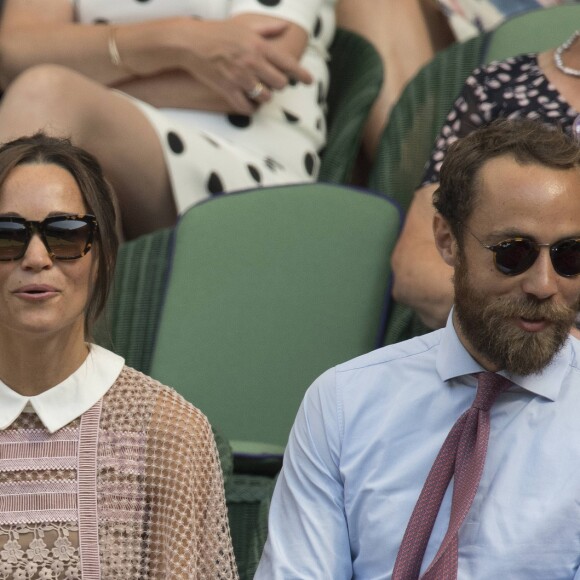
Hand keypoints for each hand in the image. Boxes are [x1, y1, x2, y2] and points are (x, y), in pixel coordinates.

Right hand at [178, 17, 312, 114]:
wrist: (191, 43)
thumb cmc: (218, 32)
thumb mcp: (244, 25)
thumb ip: (267, 28)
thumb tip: (285, 27)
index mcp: (259, 46)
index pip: (287, 63)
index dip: (301, 74)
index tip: (309, 81)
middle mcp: (252, 63)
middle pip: (279, 84)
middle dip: (278, 85)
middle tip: (272, 82)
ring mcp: (240, 78)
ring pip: (265, 97)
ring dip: (264, 97)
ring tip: (258, 91)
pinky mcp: (228, 90)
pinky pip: (246, 107)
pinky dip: (250, 108)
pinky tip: (248, 103)